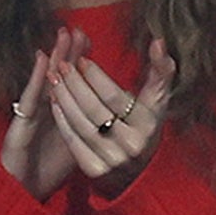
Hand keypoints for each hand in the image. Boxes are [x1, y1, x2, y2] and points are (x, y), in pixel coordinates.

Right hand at [0, 31, 84, 199]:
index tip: (89, 40)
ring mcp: (32, 113)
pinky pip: (31, 98)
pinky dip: (37, 78)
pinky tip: (44, 60)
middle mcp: (45, 108)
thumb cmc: (50, 166)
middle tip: (78, 28)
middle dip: (69, 52)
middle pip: (59, 75)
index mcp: (60, 111)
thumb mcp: (80, 143)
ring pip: (46, 81)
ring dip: (55, 56)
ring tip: (63, 35)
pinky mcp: (21, 123)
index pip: (72, 81)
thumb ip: (92, 126)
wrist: (25, 189)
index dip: (80, 60)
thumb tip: (116, 114)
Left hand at [49, 36, 176, 198]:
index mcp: (148, 125)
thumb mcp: (158, 102)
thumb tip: (159, 42)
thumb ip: (161, 71)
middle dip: (75, 84)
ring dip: (64, 98)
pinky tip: (54, 102)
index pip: (115, 97)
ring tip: (54, 78)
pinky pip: (73, 141)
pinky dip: (62, 120)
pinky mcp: (95, 171)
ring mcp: (112, 161)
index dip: (96, 77)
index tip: (81, 60)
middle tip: (62, 65)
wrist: (139, 172)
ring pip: (81, 124)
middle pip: (94, 109)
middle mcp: (131, 145)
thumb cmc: (146, 127)